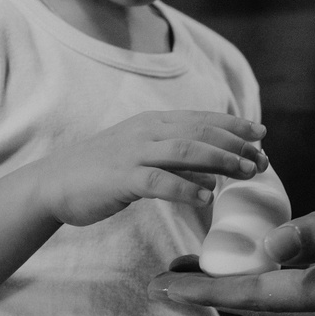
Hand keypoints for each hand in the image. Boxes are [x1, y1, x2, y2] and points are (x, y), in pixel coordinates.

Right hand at [31, 110, 266, 227]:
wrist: (52, 183)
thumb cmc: (101, 171)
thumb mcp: (140, 152)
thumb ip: (172, 154)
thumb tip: (211, 164)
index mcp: (153, 122)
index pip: (202, 118)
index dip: (234, 125)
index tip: (262, 134)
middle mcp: (147, 131)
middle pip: (201, 132)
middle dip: (236, 144)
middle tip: (262, 160)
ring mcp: (133, 153)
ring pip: (186, 151)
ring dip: (221, 160)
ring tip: (246, 173)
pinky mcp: (121, 178)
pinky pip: (160, 181)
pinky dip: (186, 187)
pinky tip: (207, 197)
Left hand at [151, 179, 314, 315]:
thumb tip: (267, 247)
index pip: (261, 292)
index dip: (210, 287)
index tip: (165, 283)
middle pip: (268, 305)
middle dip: (218, 292)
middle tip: (171, 279)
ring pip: (293, 305)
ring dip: (250, 290)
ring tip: (209, 273)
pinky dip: (286, 289)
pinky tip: (274, 274)